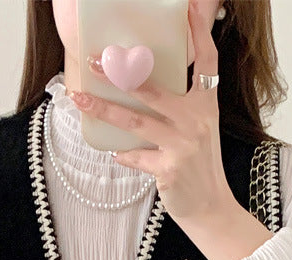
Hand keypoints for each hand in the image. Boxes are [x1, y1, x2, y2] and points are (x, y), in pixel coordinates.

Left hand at [69, 0, 234, 225]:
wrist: (211, 208)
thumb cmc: (199, 168)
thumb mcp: (199, 131)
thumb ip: (180, 109)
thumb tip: (141, 87)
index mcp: (206, 106)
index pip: (206, 62)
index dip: (199, 33)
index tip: (189, 8)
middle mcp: (196, 121)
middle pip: (153, 89)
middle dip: (119, 75)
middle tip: (94, 61)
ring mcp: (182, 145)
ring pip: (135, 121)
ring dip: (104, 109)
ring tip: (80, 98)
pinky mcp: (169, 168)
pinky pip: (135, 156)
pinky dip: (122, 155)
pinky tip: (113, 153)